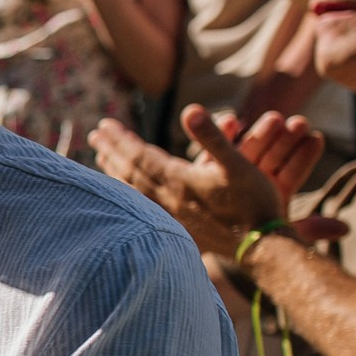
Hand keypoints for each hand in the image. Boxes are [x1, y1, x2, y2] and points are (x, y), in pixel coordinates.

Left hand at [90, 105, 314, 257]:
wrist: (261, 246)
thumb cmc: (254, 202)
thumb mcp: (237, 164)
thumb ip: (213, 136)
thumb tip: (190, 109)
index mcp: (176, 179)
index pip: (138, 155)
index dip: (120, 138)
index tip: (103, 124)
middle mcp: (166, 198)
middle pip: (129, 171)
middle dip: (111, 151)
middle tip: (95, 135)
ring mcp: (168, 215)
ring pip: (132, 190)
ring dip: (116, 172)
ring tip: (101, 159)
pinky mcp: (176, 228)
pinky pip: (142, 207)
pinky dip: (128, 195)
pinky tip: (126, 194)